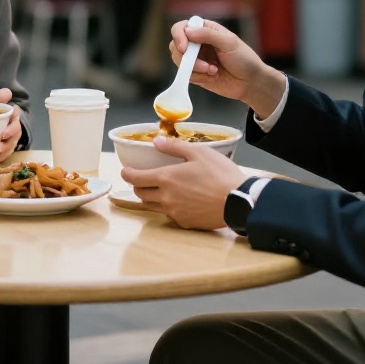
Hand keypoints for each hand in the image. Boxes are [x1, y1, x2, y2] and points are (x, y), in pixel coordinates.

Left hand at [0, 89, 21, 164]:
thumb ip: (1, 97)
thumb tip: (5, 93)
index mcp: (14, 116)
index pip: (16, 121)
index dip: (11, 128)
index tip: (3, 133)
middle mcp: (15, 128)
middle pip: (14, 137)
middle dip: (7, 143)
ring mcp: (11, 139)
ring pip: (10, 147)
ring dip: (2, 154)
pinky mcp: (6, 147)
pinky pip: (4, 154)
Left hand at [120, 138, 246, 230]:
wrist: (238, 201)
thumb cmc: (220, 174)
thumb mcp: (199, 152)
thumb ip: (175, 146)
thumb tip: (157, 141)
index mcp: (165, 178)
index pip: (135, 178)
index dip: (127, 174)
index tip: (126, 170)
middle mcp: (165, 198)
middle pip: (141, 194)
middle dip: (138, 185)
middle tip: (144, 179)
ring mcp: (174, 212)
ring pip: (153, 206)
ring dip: (151, 197)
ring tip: (160, 189)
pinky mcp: (185, 223)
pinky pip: (169, 215)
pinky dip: (169, 207)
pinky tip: (180, 200)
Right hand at [171, 19, 283, 119]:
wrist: (250, 82)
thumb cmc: (243, 58)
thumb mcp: (229, 42)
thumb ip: (208, 35)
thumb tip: (187, 31)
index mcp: (205, 30)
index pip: (182, 27)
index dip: (179, 36)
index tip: (184, 48)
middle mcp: (197, 43)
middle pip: (175, 45)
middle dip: (187, 58)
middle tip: (204, 66)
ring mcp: (195, 59)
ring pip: (178, 61)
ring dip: (194, 68)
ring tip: (213, 71)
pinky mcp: (196, 73)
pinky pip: (186, 75)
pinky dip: (198, 77)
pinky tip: (213, 76)